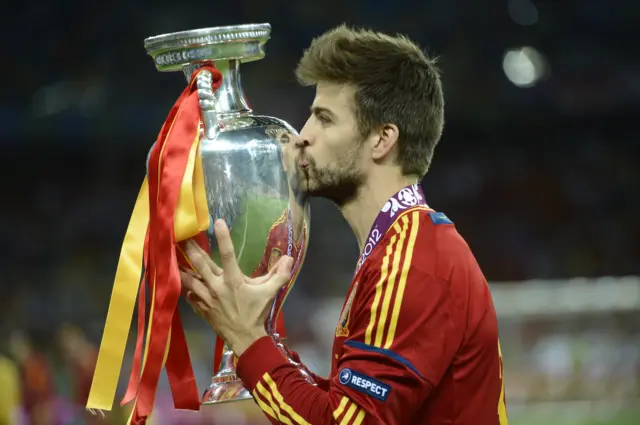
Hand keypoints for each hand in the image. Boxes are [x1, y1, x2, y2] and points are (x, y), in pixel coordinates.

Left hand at [180, 219, 292, 355]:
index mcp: (234, 280)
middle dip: (191, 249)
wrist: (244, 338)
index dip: (223, 237)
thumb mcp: (270, 293)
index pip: (228, 254)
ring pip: (189, 279)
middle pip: (201, 264)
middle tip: (181, 235)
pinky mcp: (201, 307)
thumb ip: (279, 275)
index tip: (217, 222)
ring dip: (181, 267)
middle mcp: (217, 286)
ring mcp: (207, 298)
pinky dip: (185, 287)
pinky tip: (181, 280)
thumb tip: (289, 258)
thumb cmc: (256, 313)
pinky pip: (189, 295)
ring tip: (171, 256)